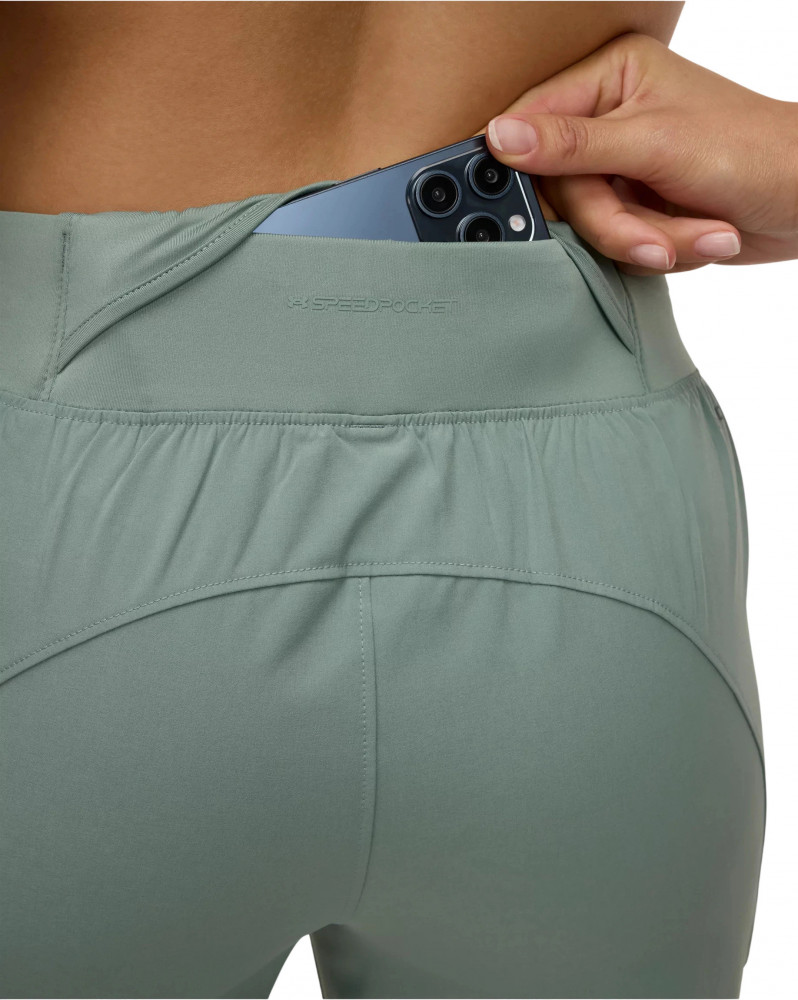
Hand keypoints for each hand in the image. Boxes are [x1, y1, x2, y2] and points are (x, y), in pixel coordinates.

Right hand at [481, 32, 797, 273]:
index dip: (531, 169)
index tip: (526, 206)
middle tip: (654, 239)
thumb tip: (500, 137)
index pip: (535, 123)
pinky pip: (614, 242)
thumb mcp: (651, 144)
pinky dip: (656, 249)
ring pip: (590, 224)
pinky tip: (697, 234)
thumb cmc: (749, 152)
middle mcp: (609, 119)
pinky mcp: (636, 207)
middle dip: (615, 223)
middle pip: (562, 189)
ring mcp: (623, 167)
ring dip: (645, 241)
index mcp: (610, 77)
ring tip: (699, 235)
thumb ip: (571, 145)